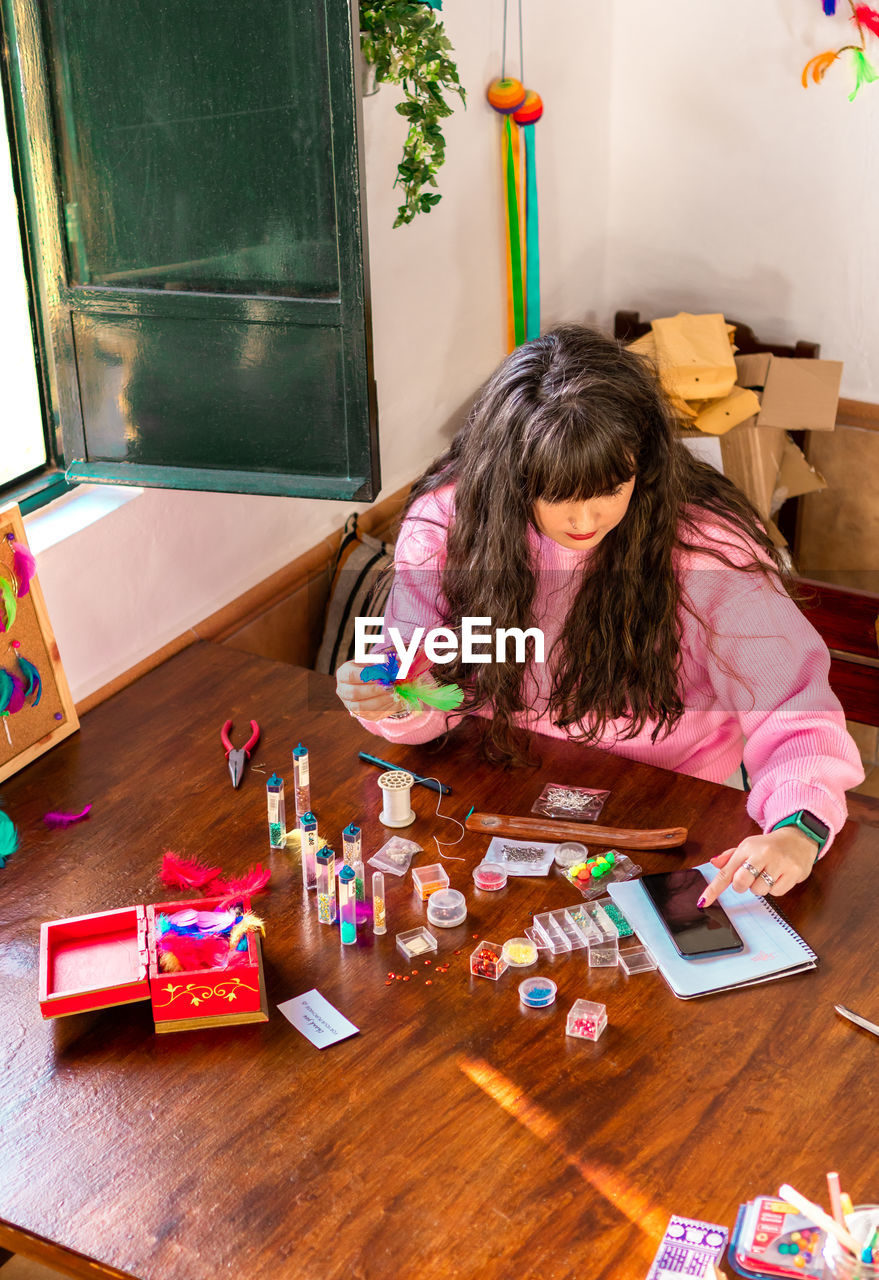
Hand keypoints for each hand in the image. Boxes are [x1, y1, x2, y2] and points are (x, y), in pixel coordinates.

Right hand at [335, 661, 400, 721]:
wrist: (370, 684)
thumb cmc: (371, 670)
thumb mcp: (375, 663)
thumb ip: (382, 664)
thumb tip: (397, 665)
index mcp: (343, 674)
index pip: (351, 675)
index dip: (368, 675)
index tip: (384, 675)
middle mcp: (342, 690)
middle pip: (354, 693)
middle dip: (373, 690)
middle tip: (389, 686)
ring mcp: (349, 704)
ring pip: (361, 707)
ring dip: (379, 700)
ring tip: (393, 694)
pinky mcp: (360, 714)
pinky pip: (369, 714)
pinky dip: (382, 708)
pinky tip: (392, 701)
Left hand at [699, 827, 818, 907]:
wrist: (798, 838)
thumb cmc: (769, 846)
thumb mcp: (748, 846)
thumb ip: (730, 857)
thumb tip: (713, 862)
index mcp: (747, 847)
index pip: (726, 871)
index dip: (713, 889)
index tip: (703, 902)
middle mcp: (762, 854)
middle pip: (741, 883)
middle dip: (742, 886)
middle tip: (750, 878)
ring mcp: (779, 863)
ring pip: (759, 890)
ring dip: (761, 887)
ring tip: (768, 873)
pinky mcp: (793, 872)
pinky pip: (777, 893)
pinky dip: (776, 888)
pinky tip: (780, 876)